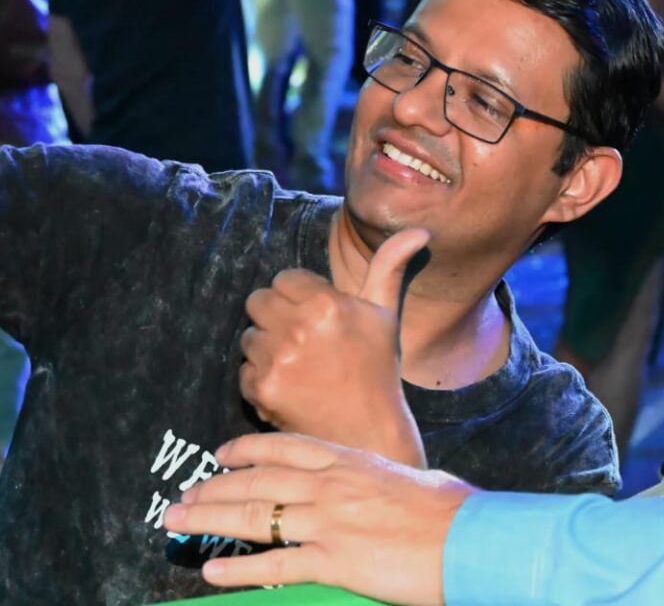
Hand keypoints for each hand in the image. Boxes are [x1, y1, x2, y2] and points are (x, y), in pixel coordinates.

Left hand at [163, 433, 473, 604]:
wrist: (471, 538)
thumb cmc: (455, 512)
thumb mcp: (415, 482)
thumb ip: (384, 482)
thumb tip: (377, 487)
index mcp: (354, 462)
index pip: (287, 448)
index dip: (247, 450)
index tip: (220, 455)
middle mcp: (334, 485)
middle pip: (258, 480)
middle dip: (213, 488)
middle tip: (182, 498)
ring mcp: (331, 521)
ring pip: (255, 515)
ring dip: (210, 519)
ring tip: (178, 524)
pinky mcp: (335, 560)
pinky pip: (276, 564)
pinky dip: (239, 570)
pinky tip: (213, 573)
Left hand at [240, 228, 430, 466]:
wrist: (368, 432)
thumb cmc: (376, 369)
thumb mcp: (385, 314)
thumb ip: (390, 267)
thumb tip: (419, 230)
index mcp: (326, 303)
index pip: (284, 279)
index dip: (299, 296)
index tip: (316, 316)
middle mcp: (297, 328)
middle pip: (258, 301)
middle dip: (276, 316)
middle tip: (302, 338)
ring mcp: (276, 360)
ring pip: (248, 336)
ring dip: (266, 347)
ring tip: (297, 364)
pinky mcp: (261, 388)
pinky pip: (244, 370)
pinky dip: (261, 378)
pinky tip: (289, 387)